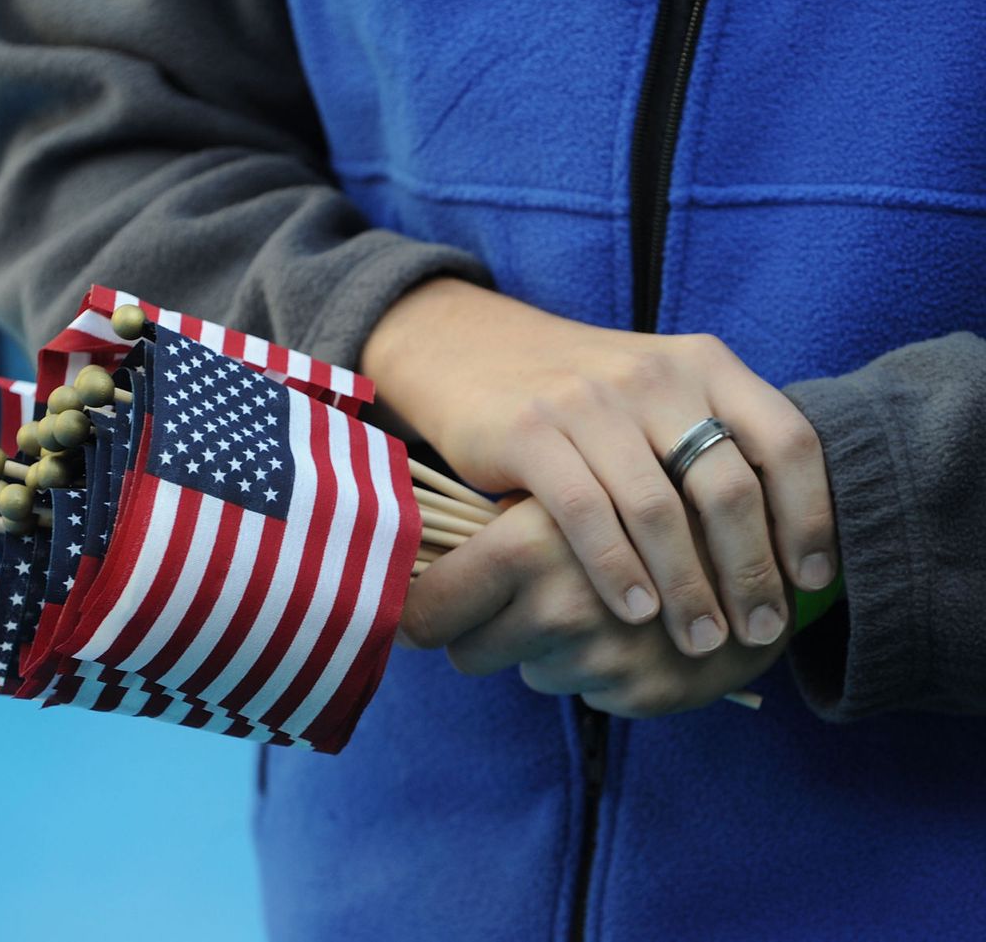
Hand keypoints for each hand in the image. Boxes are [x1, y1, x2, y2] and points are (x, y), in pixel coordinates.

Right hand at [363, 278, 836, 656]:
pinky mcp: (529, 430)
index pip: (787, 441)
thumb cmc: (582, 394)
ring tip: (701, 640)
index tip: (814, 582)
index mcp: (704, 365)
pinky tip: (634, 611)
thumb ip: (714, 442)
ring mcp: (589, 401)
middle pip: (728, 487)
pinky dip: (616, 570)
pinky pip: (587, 513)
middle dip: (751, 572)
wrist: (474, 348)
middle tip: (761, 630)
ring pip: (659, 509)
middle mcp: (655, 377)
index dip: (811, 518)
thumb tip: (782, 543)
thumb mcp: (659, 396)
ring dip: (688, 587)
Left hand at [399, 497, 789, 716]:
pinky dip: (595, 669)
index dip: (415, 617)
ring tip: (590, 600)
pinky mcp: (652, 694)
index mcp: (527, 543)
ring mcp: (609, 657)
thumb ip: (499, 520)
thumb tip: (418, 558)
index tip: (408, 618)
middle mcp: (563, 606)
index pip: (429, 611)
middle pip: (467, 655)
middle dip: (478, 634)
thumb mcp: (566, 482)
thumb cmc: (642, 486)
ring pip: (527, 673)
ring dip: (542, 648)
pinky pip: (585, 693)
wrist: (767, 523)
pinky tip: (630, 627)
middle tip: (502, 604)